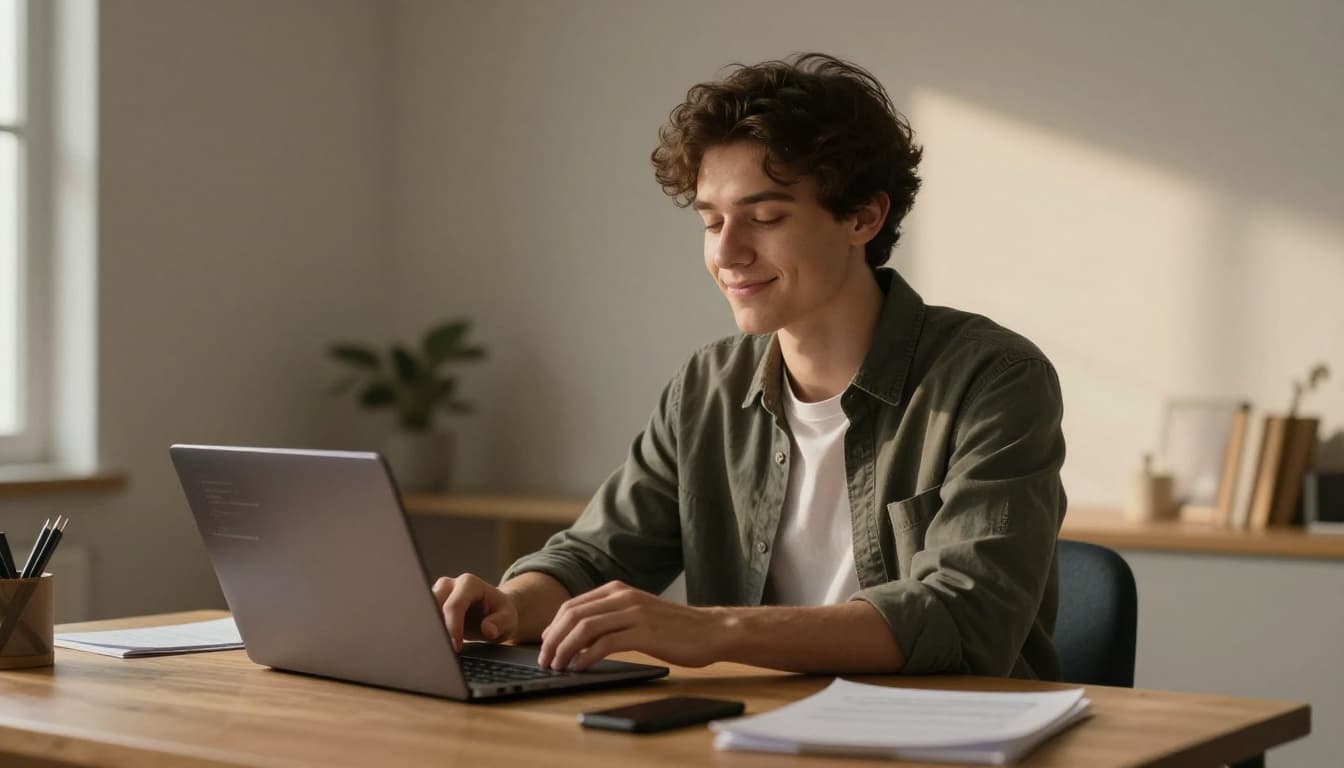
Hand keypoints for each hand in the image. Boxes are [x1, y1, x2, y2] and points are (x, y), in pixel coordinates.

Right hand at [432, 573, 519, 650]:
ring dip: (428, 628)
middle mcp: (450, 584)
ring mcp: (438, 593)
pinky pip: (423, 617)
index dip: (453, 627)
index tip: (456, 647)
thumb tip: (488, 629)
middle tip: (442, 649)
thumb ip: (500, 623)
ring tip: (437, 648)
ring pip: (424, 610)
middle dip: (436, 627)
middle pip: (433, 605)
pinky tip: (432, 643)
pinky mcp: (431, 604)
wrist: (494, 612)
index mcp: (469, 583)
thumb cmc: (501, 613)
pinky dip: (426, 630)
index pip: (454, 605)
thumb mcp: (509, 619)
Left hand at [538, 580, 723, 671]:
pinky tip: (581, 668)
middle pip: (573, 615)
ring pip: (585, 628)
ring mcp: (634, 613)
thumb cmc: (675, 628)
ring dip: (565, 649)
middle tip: (545, 660)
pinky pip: (606, 643)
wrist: (710, 630)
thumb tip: (578, 637)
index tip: (544, 645)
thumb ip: (611, 617)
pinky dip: (587, 657)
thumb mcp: (638, 613)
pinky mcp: (644, 633)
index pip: (572, 605)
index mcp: (618, 590)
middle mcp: (623, 597)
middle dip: (553, 639)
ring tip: (558, 666)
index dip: (553, 626)